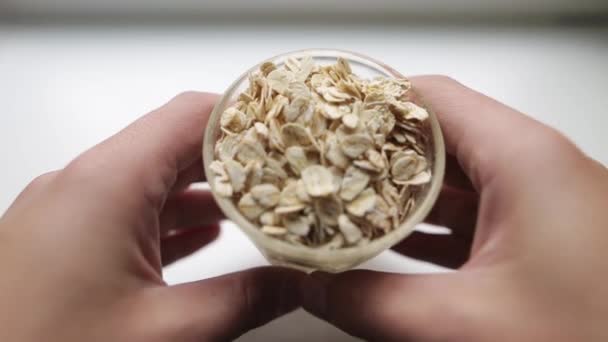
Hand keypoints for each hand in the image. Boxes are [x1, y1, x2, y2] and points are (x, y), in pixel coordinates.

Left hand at [0, 92, 301, 340]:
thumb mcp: (166, 332)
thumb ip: (245, 299)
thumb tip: (298, 281)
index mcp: (105, 185)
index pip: (189, 116)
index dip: (244, 115)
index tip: (287, 127)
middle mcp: (78, 185)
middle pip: (171, 143)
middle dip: (233, 157)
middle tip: (284, 170)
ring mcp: (63, 212)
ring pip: (149, 178)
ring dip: (202, 189)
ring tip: (256, 203)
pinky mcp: (57, 240)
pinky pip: (125, 210)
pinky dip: (169, 216)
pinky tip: (202, 235)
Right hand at [300, 76, 607, 340]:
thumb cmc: (593, 337)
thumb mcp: (465, 325)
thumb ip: (374, 305)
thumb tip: (314, 288)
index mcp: (525, 160)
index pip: (432, 98)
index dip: (370, 106)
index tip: (324, 123)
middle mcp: (537, 169)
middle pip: (440, 135)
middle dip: (376, 153)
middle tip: (326, 168)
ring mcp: (542, 203)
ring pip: (456, 176)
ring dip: (401, 192)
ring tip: (346, 203)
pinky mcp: (544, 236)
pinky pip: (475, 212)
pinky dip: (431, 223)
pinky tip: (395, 242)